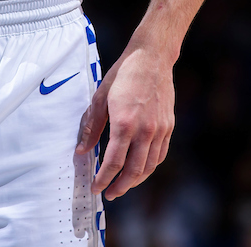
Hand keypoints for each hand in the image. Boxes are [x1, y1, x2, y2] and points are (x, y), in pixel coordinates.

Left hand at [75, 45, 174, 200]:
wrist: (152, 57)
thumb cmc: (123, 75)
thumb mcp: (100, 98)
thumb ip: (91, 127)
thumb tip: (81, 150)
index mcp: (125, 123)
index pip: (113, 162)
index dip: (103, 179)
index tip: (96, 188)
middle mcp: (145, 130)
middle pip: (133, 170)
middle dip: (120, 186)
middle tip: (109, 194)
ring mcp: (160, 129)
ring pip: (149, 166)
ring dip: (135, 181)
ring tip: (123, 185)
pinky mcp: (169, 126)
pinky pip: (160, 154)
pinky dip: (149, 166)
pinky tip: (140, 169)